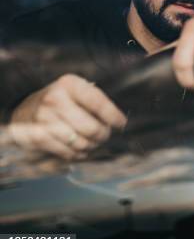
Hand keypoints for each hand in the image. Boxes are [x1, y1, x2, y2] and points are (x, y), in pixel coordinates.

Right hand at [7, 74, 126, 159]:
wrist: (26, 110)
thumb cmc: (62, 101)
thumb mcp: (78, 92)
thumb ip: (97, 102)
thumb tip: (119, 122)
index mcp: (69, 84)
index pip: (99, 103)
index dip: (114, 117)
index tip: (121, 124)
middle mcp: (54, 99)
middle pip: (92, 128)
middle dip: (103, 135)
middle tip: (104, 135)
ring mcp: (43, 119)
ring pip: (81, 143)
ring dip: (91, 146)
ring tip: (92, 142)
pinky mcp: (36, 137)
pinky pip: (67, 153)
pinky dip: (77, 154)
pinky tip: (79, 149)